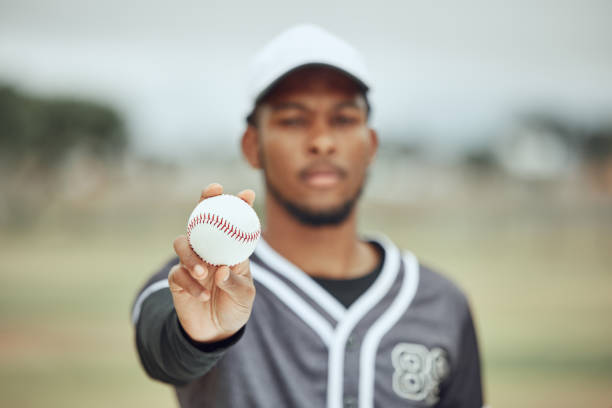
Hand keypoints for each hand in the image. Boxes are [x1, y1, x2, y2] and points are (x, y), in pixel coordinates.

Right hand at [168, 183, 256, 342]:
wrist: (216, 333)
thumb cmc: (235, 307)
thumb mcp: (244, 296)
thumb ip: (234, 282)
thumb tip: (221, 269)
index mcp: (228, 249)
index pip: (231, 222)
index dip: (238, 204)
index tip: (247, 193)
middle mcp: (208, 251)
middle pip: (201, 219)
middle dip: (205, 202)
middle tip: (212, 192)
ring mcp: (191, 263)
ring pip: (182, 244)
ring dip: (192, 255)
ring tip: (204, 272)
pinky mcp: (177, 280)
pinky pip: (178, 274)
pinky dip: (190, 284)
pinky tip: (203, 296)